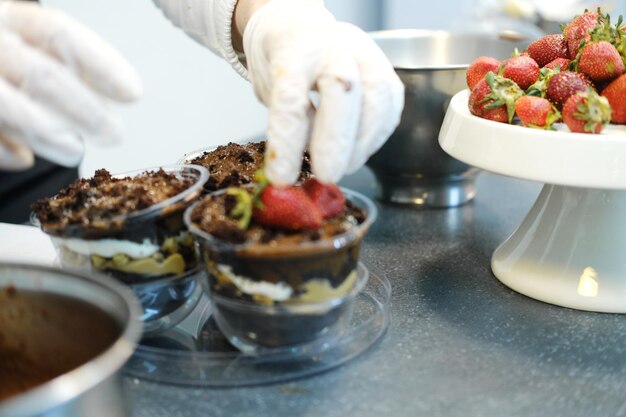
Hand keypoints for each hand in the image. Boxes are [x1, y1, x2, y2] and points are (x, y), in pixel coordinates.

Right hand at [0, 1, 141, 170]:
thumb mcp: (13, 51)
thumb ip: (45, 70)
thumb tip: (92, 98)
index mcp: (4, 16)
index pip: (58, 34)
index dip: (100, 64)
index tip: (132, 93)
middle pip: (42, 74)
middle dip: (85, 110)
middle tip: (115, 134)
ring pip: (10, 104)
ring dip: (47, 133)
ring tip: (73, 150)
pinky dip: (0, 148)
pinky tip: (20, 159)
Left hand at [240, 0, 403, 184]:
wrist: (302, 27)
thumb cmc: (285, 63)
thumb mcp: (270, 89)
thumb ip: (287, 123)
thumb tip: (296, 172)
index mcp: (293, 51)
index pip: (290, 98)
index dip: (288, 143)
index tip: (283, 178)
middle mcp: (331, 46)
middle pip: (342, 88)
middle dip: (336, 141)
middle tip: (326, 175)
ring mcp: (364, 53)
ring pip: (376, 95)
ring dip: (362, 142)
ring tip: (344, 167)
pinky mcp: (386, 68)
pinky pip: (390, 104)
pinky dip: (377, 135)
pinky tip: (360, 151)